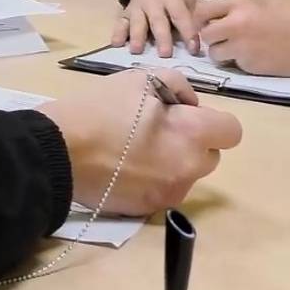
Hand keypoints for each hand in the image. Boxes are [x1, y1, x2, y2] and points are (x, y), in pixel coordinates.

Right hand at [37, 69, 241, 215]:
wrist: (57, 151)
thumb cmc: (100, 109)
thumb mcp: (140, 79)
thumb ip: (177, 86)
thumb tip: (190, 105)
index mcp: (192, 135)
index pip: (232, 132)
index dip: (213, 120)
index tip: (185, 115)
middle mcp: (188, 170)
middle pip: (211, 155)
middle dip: (193, 142)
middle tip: (158, 128)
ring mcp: (168, 194)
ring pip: (187, 174)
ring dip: (174, 161)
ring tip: (137, 148)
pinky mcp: (148, 210)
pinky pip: (164, 190)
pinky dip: (154, 179)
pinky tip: (125, 167)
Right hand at [113, 0, 203, 56]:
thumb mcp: (191, 0)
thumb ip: (204, 14)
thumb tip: (220, 30)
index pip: (181, 16)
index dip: (188, 31)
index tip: (194, 49)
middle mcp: (154, 3)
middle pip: (158, 21)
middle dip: (162, 37)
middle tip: (165, 55)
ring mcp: (137, 8)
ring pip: (137, 22)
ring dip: (137, 36)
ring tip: (136, 50)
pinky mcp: (125, 14)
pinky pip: (120, 23)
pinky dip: (117, 33)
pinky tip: (116, 44)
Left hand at [192, 0, 289, 76]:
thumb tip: (226, 7)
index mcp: (240, 4)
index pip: (203, 10)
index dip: (203, 16)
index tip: (208, 20)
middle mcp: (235, 26)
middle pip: (204, 34)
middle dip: (211, 36)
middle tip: (222, 36)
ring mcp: (242, 49)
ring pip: (215, 53)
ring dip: (222, 51)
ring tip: (236, 48)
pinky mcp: (250, 67)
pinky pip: (234, 64)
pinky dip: (240, 61)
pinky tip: (255, 55)